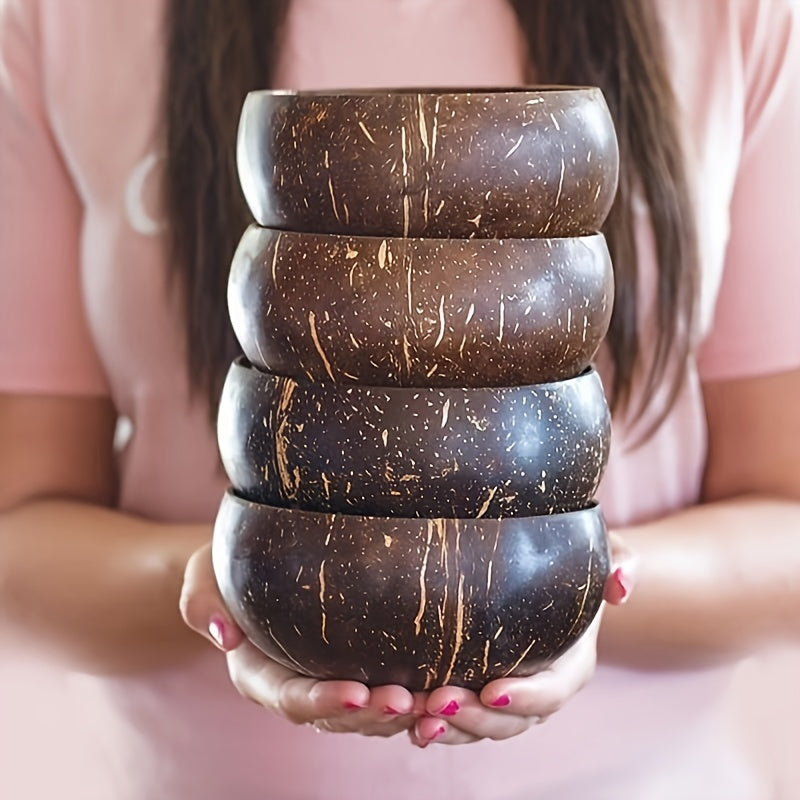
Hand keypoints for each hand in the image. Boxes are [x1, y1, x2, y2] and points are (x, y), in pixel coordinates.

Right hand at [180, 542, 418, 736]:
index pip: (290, 698)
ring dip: (404, 715)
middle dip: (372, 715)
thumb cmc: (229, 565)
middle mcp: (297, 688)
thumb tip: (223, 635)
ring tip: (438, 703)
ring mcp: (330, 682)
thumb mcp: (204, 573)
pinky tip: (448, 691)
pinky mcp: (359, 669)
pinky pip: (386, 694)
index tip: (357, 691)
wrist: (258, 561)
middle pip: (337, 716)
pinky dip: (416, 700)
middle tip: (409, 701)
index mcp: (259, 675)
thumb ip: (202, 600)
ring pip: (368, 715)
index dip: (322, 701)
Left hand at [408, 532, 636, 746]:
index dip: (526, 697)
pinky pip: (460, 720)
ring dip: (452, 730)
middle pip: (512, 721)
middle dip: (477, 719)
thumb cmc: (572, 562)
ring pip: (483, 728)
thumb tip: (622, 586)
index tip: (492, 691)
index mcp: (570, 664)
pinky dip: (437, 726)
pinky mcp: (479, 693)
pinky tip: (410, 722)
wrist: (546, 573)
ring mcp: (508, 697)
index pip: (553, 691)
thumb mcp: (600, 551)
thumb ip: (618, 560)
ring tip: (418, 721)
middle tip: (438, 701)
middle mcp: (539, 689)